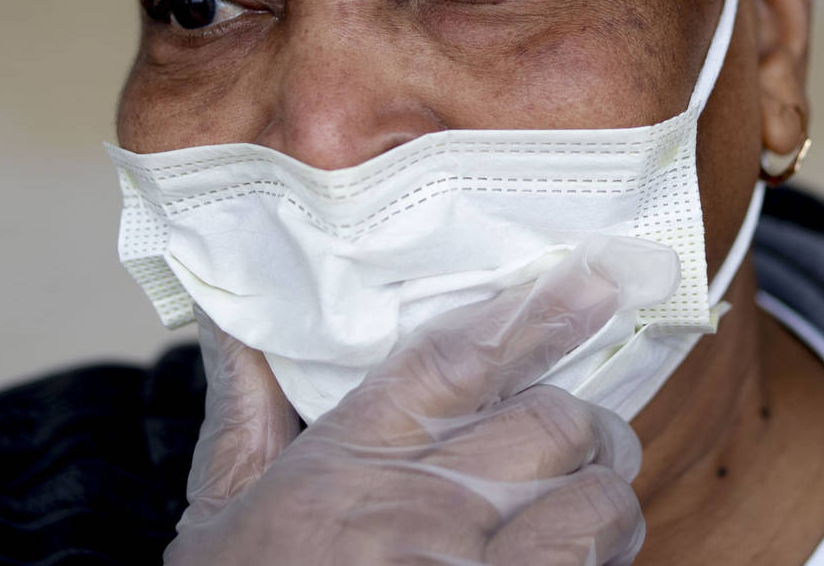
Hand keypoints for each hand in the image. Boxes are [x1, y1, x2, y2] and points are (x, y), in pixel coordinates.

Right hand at [167, 236, 677, 564]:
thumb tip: (224, 311)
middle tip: (576, 442)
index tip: (593, 285)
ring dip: (601, 502)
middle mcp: (420, 504)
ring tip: (586, 508)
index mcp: (354, 454)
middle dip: (581, 429)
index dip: (538, 314)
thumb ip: (243, 403)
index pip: (463, 356)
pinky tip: (572, 564)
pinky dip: (598, 560)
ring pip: (592, 501)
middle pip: (552, 422)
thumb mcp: (221, 505)